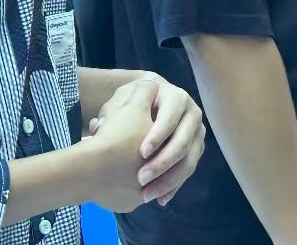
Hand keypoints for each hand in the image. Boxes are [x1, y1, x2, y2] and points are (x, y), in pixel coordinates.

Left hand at [90, 76, 206, 207]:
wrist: (142, 113)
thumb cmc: (129, 105)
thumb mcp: (121, 103)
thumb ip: (113, 111)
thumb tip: (99, 124)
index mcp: (175, 97)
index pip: (171, 117)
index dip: (158, 134)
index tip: (142, 153)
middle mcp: (191, 113)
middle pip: (182, 141)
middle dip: (162, 163)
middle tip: (141, 179)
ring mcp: (196, 132)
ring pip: (188, 160)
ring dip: (168, 180)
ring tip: (146, 194)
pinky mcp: (195, 149)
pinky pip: (188, 171)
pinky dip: (174, 186)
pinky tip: (159, 198)